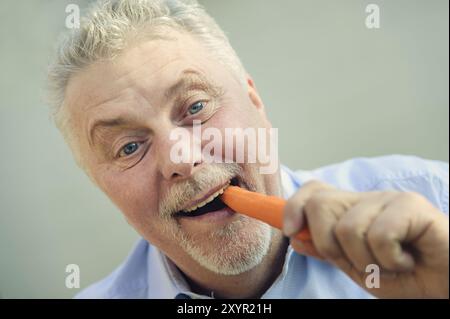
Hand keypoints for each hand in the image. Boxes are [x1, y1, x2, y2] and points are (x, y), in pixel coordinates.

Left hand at [283, 180, 448, 297]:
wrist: (446, 285)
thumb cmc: (404, 276)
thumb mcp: (357, 268)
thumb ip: (328, 251)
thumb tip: (295, 237)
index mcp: (351, 211)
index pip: (314, 192)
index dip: (293, 206)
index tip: (288, 230)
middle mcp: (366, 199)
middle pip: (320, 204)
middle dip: (328, 243)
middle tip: (359, 262)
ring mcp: (388, 199)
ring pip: (347, 227)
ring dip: (365, 261)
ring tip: (389, 264)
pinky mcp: (411, 204)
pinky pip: (378, 234)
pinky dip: (389, 261)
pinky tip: (407, 260)